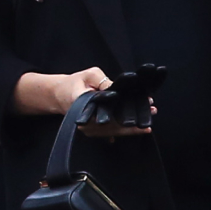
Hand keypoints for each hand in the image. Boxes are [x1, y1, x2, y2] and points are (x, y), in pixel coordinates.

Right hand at [12, 67, 156, 136]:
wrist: (59, 96)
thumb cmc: (75, 83)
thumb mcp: (89, 75)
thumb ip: (102, 80)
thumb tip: (117, 89)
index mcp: (83, 105)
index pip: (107, 108)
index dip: (124, 107)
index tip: (139, 103)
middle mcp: (86, 121)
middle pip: (114, 124)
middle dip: (134, 119)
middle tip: (151, 112)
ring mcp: (89, 130)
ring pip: (114, 131)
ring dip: (133, 128)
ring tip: (149, 123)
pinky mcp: (93, 133)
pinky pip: (112, 133)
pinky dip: (126, 131)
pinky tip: (139, 129)